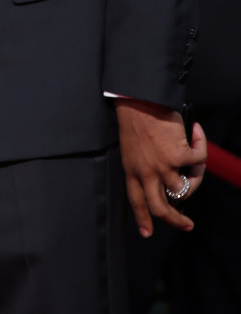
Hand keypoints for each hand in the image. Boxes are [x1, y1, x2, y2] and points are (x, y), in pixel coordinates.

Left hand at [116, 98, 206, 236]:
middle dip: (175, 220)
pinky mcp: (179, 155)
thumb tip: (165, 176)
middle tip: (187, 224)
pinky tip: (196, 132)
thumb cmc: (135, 117)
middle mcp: (146, 173)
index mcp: (131, 170)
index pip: (135, 201)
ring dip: (194, 181)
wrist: (139, 99)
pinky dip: (200, 146)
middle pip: (160, 208)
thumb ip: (142, 164)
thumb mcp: (131, 147)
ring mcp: (163, 166)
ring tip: (196, 165)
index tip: (147, 233)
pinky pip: (198, 161)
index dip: (142, 219)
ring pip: (183, 190)